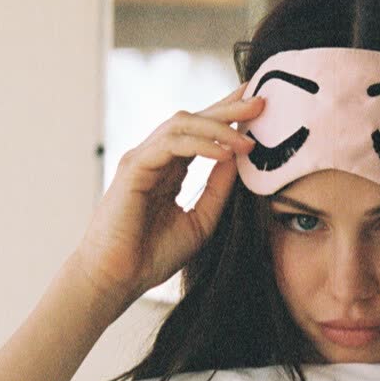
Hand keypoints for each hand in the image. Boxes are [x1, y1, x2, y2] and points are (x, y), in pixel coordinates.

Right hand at [72, 84, 265, 323]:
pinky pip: (171, 145)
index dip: (227, 116)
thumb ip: (218, 190)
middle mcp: (155, 158)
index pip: (200, 133)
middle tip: (261, 101)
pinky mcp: (133, 168)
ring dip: (218, 125)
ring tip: (248, 136)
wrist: (119, 279)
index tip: (257, 105)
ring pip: (182, 124)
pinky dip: (200, 145)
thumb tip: (240, 159)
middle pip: (193, 119)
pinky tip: (224, 154)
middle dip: (228, 108)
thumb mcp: (201, 221)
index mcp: (169, 169)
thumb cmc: (153, 255)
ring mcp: (142, 160)